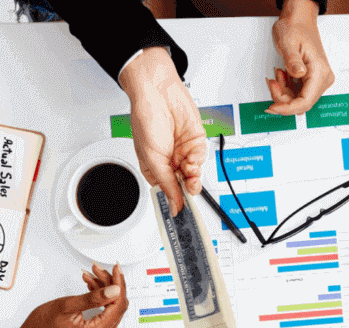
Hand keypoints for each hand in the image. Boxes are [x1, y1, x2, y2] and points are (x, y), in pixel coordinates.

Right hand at [0, 264, 127, 327]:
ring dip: (103, 289)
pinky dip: (98, 298)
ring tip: (90, 275)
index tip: (116, 269)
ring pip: (110, 307)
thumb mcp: (66, 306)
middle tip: (98, 269)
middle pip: (116, 305)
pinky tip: (90, 286)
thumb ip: (92, 298)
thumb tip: (115, 290)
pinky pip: (104, 312)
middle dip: (109, 284)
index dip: (119, 283)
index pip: (118, 304)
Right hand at [119, 46, 206, 215]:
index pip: (168, 191)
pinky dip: (198, 160)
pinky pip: (202, 158)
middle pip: (184, 184)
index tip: (183, 213)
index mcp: (155, 168)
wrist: (158, 92)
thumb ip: (166, 183)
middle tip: (189, 188)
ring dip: (194, 174)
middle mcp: (170, 161)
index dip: (176, 201)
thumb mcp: (152, 158)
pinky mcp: (196, 141)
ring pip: (195, 173)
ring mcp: (183, 152)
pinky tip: (192, 157)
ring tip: (188, 169)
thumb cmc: (146, 118)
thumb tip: (174, 204)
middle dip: (188, 188)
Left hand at [267, 0, 334, 115]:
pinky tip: (282, 76)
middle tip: (272, 83)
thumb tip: (298, 73)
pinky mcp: (311, 79)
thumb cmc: (295, 28)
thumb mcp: (288, 42)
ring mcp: (317, 80)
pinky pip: (297, 93)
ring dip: (283, 92)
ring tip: (277, 75)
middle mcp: (322, 78)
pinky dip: (286, 88)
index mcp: (319, 72)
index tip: (273, 108)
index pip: (305, 102)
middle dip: (283, 97)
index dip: (287, 108)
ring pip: (298, 99)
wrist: (298, 20)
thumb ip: (293, 60)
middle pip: (301, 103)